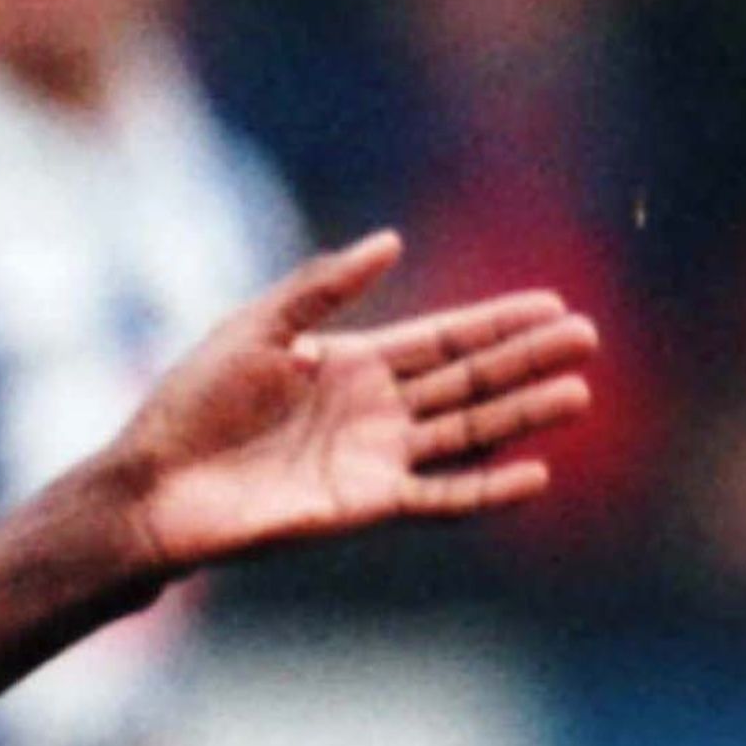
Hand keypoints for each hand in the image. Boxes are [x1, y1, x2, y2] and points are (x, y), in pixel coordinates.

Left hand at [109, 231, 596, 576]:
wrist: (156, 482)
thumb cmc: (192, 403)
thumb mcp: (255, 328)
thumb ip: (321, 288)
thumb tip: (393, 241)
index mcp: (347, 363)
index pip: (440, 338)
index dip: (494, 321)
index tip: (552, 303)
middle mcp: (372, 410)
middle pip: (467, 380)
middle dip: (526, 358)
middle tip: (590, 335)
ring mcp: (374, 458)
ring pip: (467, 433)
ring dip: (522, 414)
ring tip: (579, 391)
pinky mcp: (366, 504)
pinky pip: (441, 496)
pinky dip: (488, 488)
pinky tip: (536, 471)